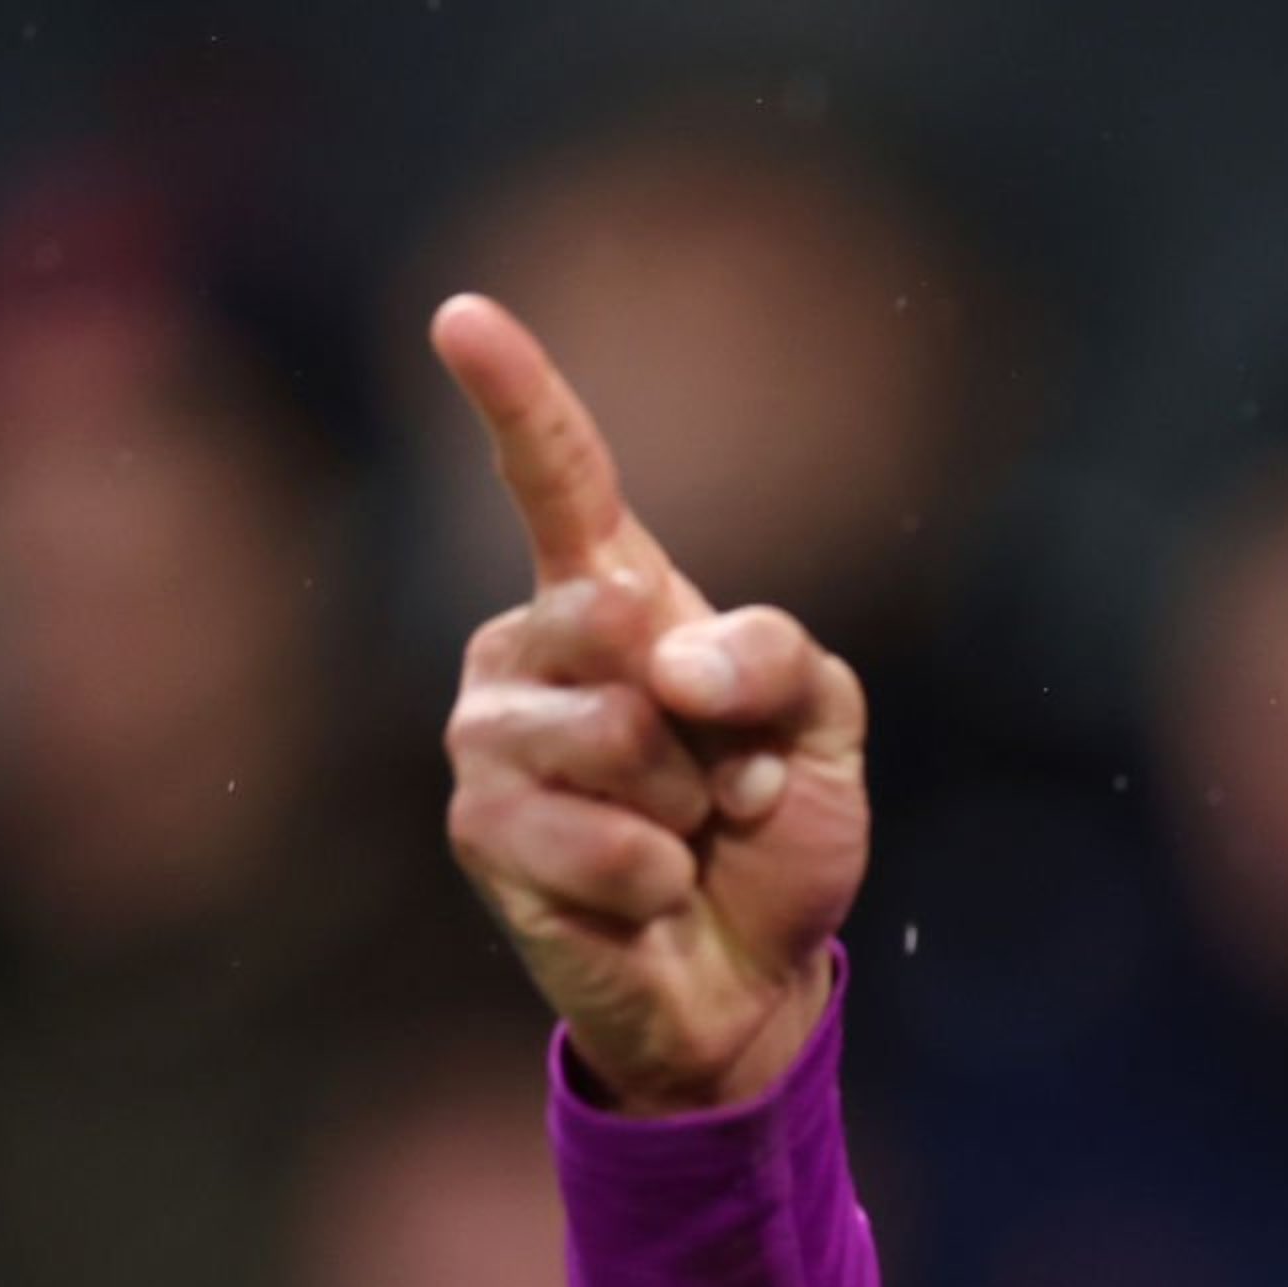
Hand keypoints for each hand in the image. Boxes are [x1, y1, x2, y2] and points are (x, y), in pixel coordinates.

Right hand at [430, 293, 865, 1112]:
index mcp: (608, 597)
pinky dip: (663, 872)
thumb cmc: (773, 833)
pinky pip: (610, 837)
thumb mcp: (825, 724)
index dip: (514, 397)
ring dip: (688, 804)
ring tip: (679, 835)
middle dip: (712, 717)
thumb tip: (668, 660)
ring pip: (616, 735)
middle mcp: (525, 650)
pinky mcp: (480, 834)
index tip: (462, 314)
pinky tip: (650, 892)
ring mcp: (489, 738)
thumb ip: (780, 656)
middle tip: (717, 776)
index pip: (557, 479)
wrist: (748, 972)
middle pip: (614, 619)